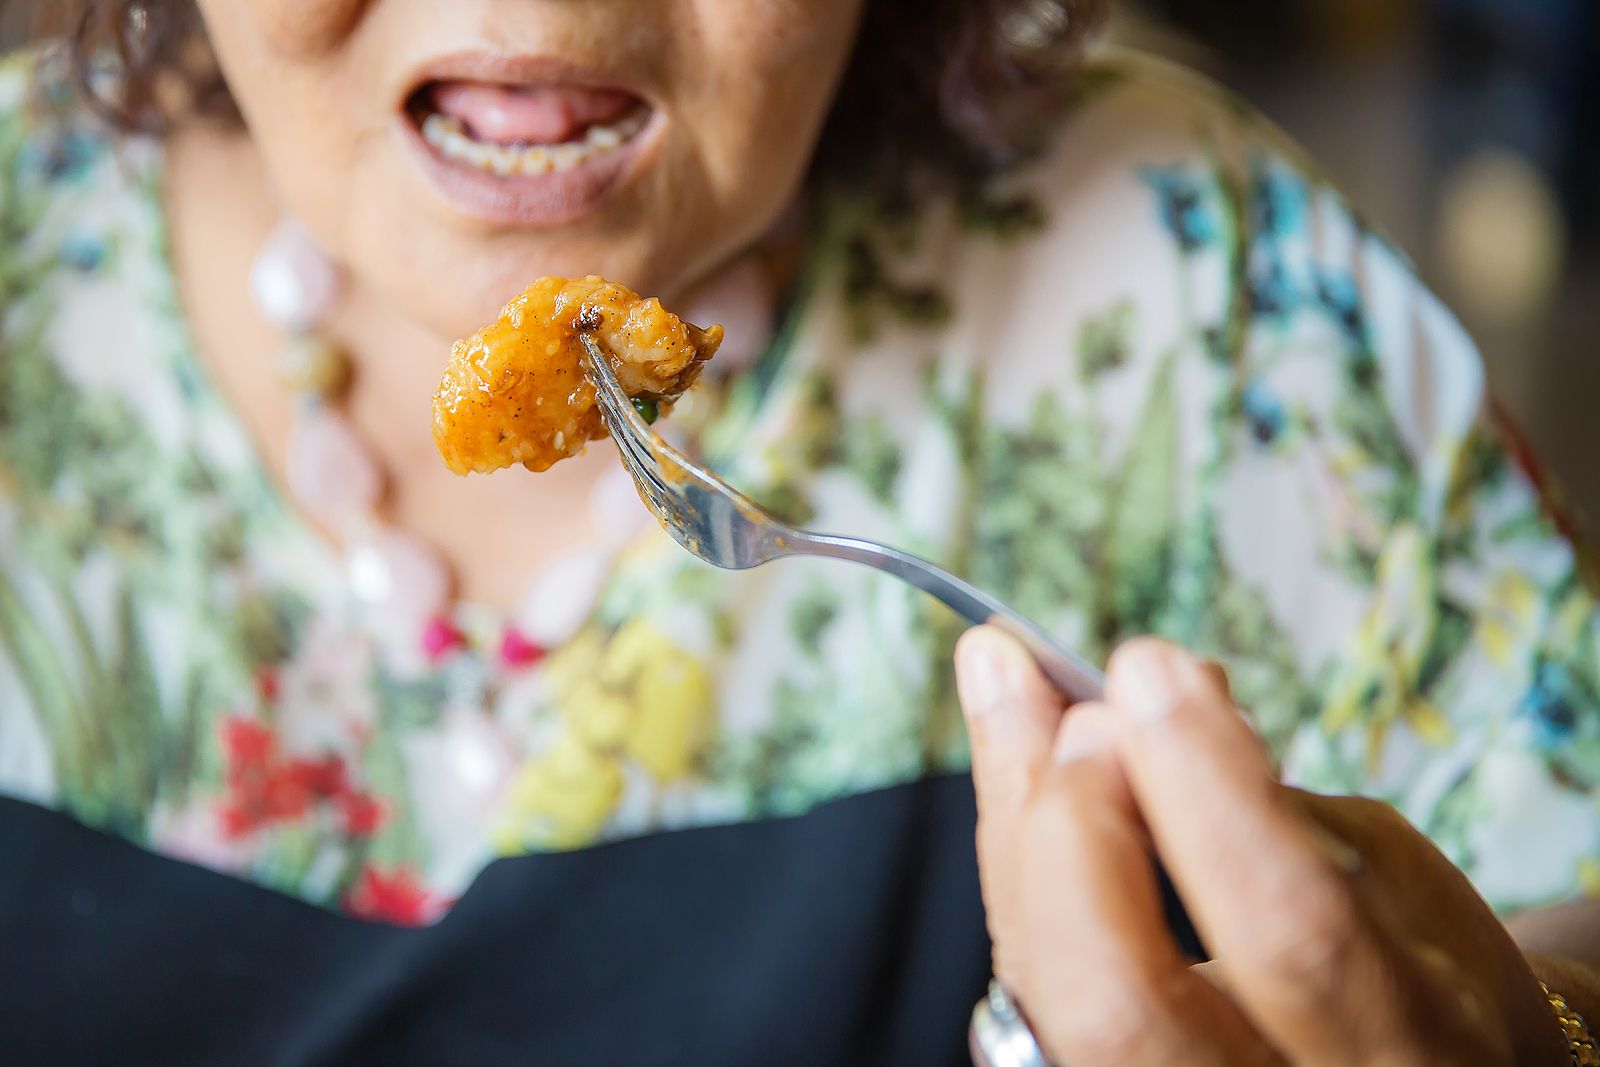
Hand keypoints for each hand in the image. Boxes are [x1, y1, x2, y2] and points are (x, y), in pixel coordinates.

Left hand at [953, 628, 1571, 1065]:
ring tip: (1005, 680)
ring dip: (1015, 818)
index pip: (1292, 934)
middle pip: (1118, 1008)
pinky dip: (1012, 857)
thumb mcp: (1390, 874)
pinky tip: (1011, 758)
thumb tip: (1140, 701)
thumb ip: (1269, 809)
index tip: (1151, 668)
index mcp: (1399, 1050)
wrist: (1408, 1058)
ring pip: (1043, 990)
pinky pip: (1027, 977)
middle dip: (1076, 832)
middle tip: (1081, 708)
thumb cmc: (1415, 959)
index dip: (1207, 791)